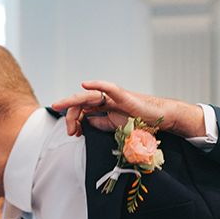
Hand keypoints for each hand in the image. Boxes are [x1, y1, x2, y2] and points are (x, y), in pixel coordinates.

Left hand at [52, 81, 205, 137]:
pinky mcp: (122, 96)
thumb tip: (85, 123)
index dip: (74, 120)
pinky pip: (108, 88)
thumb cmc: (138, 120)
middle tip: (69, 130)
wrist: (157, 118)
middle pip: (80, 103)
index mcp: (101, 105)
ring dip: (73, 102)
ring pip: (88, 96)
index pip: (81, 110)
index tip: (73, 133)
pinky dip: (96, 85)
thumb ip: (98, 123)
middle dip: (70, 115)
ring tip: (62, 106)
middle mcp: (104, 98)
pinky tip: (85, 85)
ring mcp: (112, 96)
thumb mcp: (112, 126)